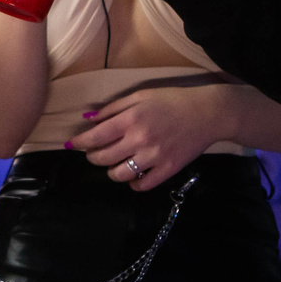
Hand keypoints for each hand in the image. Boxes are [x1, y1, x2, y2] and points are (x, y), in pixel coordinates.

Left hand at [69, 85, 232, 191]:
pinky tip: (133, 176)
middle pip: (103, 158)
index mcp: (131, 119)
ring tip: (114, 164)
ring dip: (111, 172)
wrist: (208, 113)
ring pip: (119, 174)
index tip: (72, 145)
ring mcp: (155, 156)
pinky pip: (143, 185)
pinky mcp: (168, 169)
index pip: (96, 137)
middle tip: (94, 153)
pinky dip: (133, 184)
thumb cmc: (173, 100)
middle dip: (93, 157)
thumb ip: (113, 108)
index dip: (80, 143)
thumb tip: (88, 118)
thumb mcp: (141, 96)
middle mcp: (140, 139)